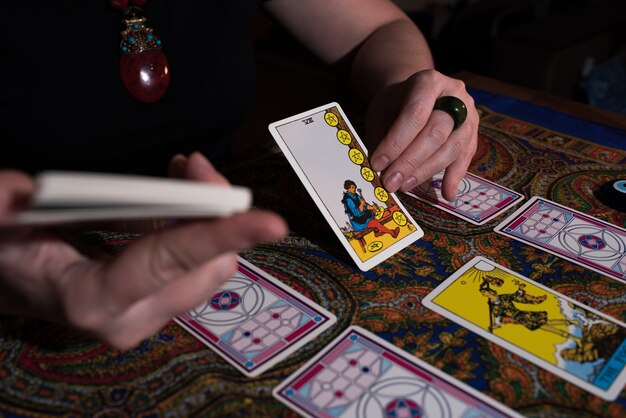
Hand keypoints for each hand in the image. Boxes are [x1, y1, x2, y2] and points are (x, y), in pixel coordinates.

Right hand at [0, 153, 286, 349]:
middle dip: (214, 207)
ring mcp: (153, 314)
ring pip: (214, 264)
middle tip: (192, 162)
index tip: (270, 221)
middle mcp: (134, 317)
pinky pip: (204, 263)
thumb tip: (22, 190)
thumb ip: (1, 205)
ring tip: (185, 170)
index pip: (173, 263)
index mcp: (96, 301)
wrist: (20, 286)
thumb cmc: (14, 257)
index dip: (221, 235)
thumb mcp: (1, 227)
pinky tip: (185, 193)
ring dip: (210, 213)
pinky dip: (203, 224)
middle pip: (209, 262)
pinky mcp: (164, 303)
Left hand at [366, 70, 477, 201]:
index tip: (378, 164)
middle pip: (437, 132)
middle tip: (391, 181)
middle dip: (411, 161)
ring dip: (428, 171)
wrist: (415, 95)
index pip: (415, 114)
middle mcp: (455, 95)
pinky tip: (447, 194)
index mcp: (429, 82)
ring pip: (454, 147)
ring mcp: (469, 114)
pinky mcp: (473, 133)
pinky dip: (455, 177)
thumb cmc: (396, 104)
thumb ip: (382, 137)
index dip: (396, 142)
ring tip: (405, 186)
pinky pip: (466, 157)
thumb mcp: (381, 112)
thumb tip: (381, 169)